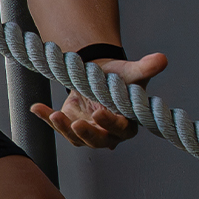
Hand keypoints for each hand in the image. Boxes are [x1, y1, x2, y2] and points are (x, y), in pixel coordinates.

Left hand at [30, 52, 166, 149]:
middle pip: (98, 140)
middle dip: (86, 134)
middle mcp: (107, 133)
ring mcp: (87, 132)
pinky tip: (36, 107)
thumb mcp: (131, 72)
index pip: (120, 128)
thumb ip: (145, 69)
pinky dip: (46, 117)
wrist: (99, 74)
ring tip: (54, 115)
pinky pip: (58, 125)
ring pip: (76, 138)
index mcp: (126, 123)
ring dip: (63, 128)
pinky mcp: (70, 125)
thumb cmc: (119, 78)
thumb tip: (162, 59)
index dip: (110, 123)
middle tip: (76, 124)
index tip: (99, 112)